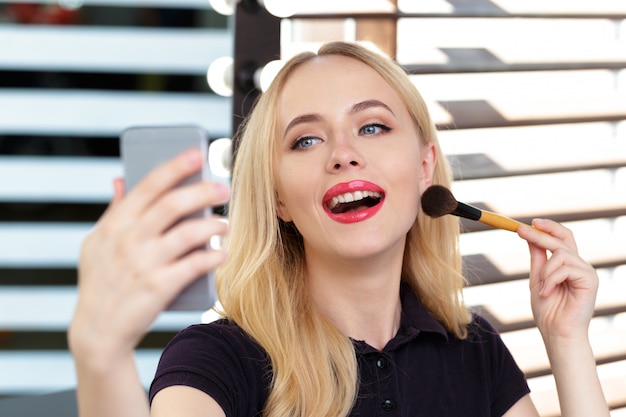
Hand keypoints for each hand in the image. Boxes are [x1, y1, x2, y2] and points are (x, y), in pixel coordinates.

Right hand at [68, 149, 228, 363]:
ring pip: (189, 233)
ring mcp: (144, 263)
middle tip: (224, 189)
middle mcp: (129, 240)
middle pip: (173, 204)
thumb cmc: (100, 283)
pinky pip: (195, 264)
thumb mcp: (96, 244)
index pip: (148, 185)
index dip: (175, 166)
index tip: (197, 153)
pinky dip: (214, 257)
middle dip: (204, 192)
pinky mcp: (159, 287)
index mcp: (115, 224)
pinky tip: (224, 253)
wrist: (98, 332)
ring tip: (225, 225)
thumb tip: (121, 179)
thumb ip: (113, 211)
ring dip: (214, 226)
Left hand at [517, 219, 598, 342]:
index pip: (562, 238)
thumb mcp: (537, 278)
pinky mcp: (590, 280)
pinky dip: (551, 279)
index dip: (548, 228)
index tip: (530, 223)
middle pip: (562, 239)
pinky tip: (547, 293)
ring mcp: (586, 272)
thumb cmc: (548, 310)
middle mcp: (579, 265)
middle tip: (520, 230)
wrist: (557, 333)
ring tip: (542, 288)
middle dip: (539, 234)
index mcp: (568, 265)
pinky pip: (565, 268)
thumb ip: (537, 257)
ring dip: (545, 271)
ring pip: (560, 254)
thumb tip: (531, 235)